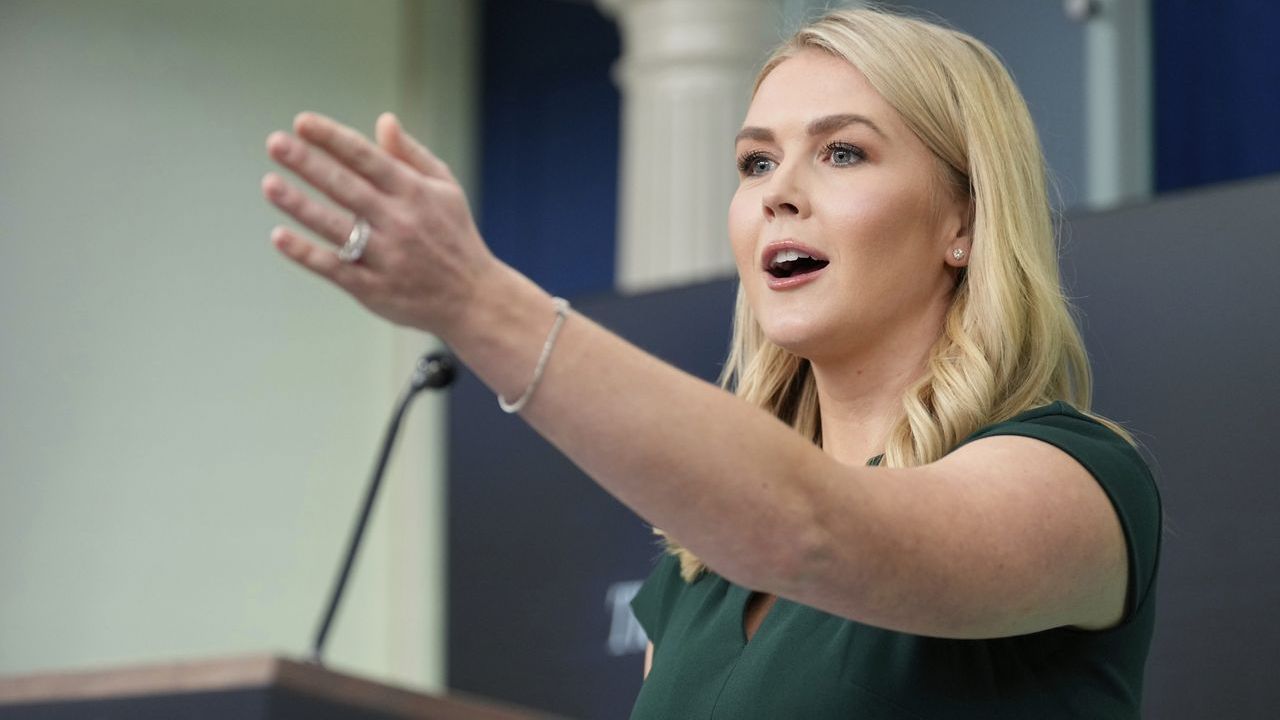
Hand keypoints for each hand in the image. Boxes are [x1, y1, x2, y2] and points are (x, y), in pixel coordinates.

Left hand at [262, 112, 495, 335]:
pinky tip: (279, 237)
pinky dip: (306, 253)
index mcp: (415, 193)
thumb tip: (383, 121)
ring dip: (300, 205)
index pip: (367, 158)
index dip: (333, 138)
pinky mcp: (374, 289)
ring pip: (336, 226)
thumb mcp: (446, 189)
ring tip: (270, 184)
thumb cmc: (455, 236)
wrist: (475, 299)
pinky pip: (334, 268)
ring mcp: (386, 256)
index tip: (302, 122)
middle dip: (308, 163)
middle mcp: (399, 222)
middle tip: (275, 143)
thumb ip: (411, 155)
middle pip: (346, 187)